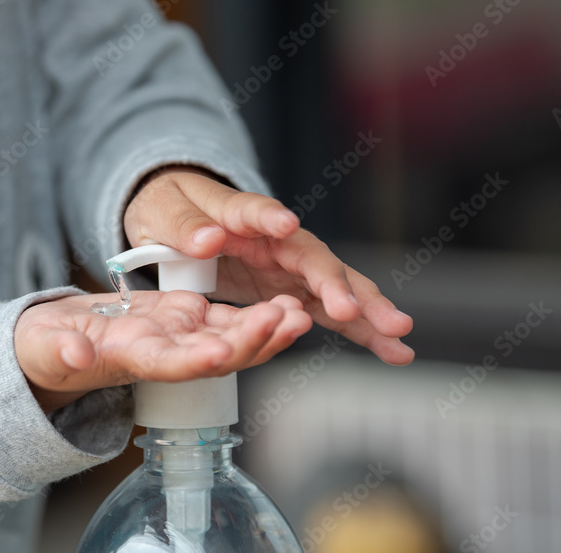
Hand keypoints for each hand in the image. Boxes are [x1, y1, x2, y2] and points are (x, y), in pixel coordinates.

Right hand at [14, 291, 311, 412]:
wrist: (60, 341)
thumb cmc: (47, 348)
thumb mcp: (44, 346)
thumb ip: (59, 348)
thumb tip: (73, 352)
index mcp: (130, 360)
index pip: (168, 365)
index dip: (195, 360)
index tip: (220, 350)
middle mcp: (165, 355)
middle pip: (214, 354)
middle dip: (250, 341)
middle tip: (283, 320)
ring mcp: (180, 338)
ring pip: (231, 338)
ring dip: (266, 329)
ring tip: (298, 314)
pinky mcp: (187, 319)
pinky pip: (229, 320)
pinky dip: (257, 315)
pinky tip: (286, 306)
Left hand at [123, 168, 413, 365]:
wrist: (180, 217)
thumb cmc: (173, 208)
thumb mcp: (163, 212)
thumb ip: (184, 226)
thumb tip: (207, 239)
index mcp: (240, 214)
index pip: (256, 212)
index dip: (269, 218)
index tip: (284, 225)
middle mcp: (278, 239)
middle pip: (314, 257)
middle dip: (337, 282)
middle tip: (353, 308)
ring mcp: (291, 266)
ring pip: (337, 287)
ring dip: (368, 312)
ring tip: (398, 337)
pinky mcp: (295, 291)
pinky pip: (331, 312)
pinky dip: (361, 331)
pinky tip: (393, 351)